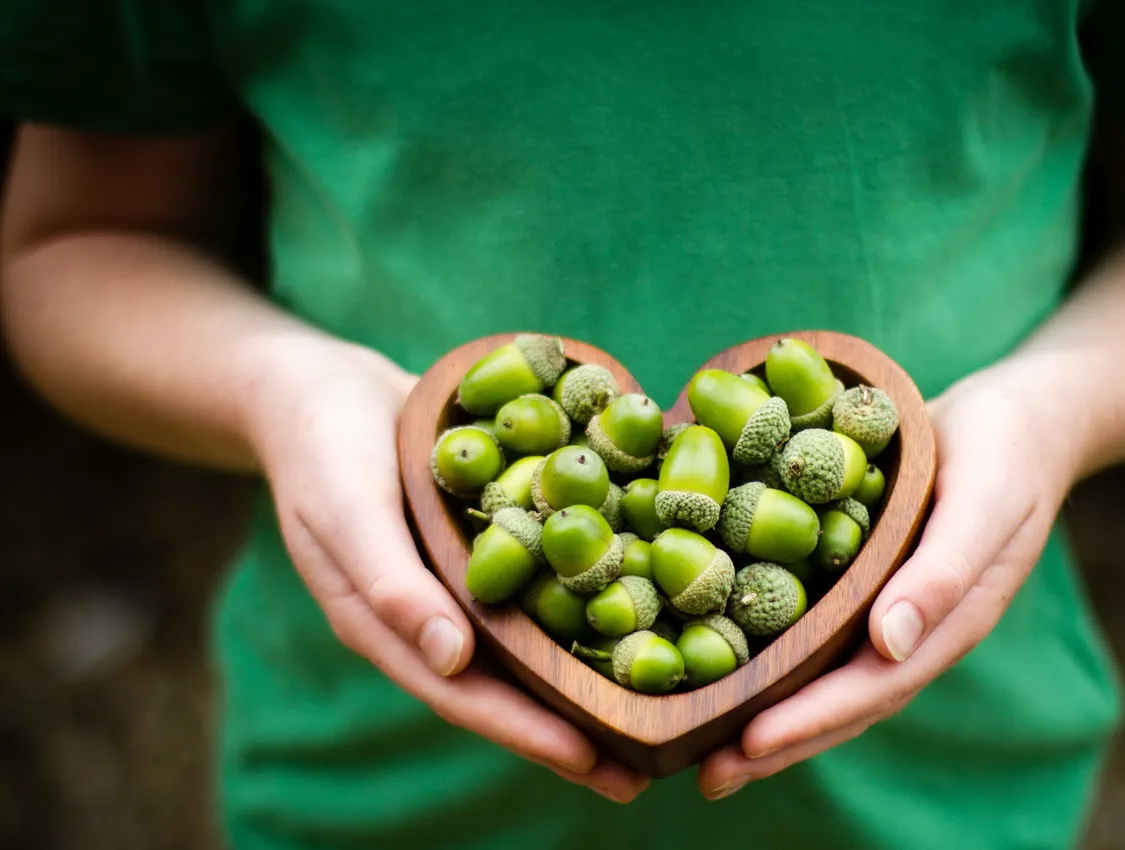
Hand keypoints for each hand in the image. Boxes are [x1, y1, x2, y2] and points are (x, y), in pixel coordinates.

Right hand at [246, 340, 650, 803]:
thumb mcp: (345, 509)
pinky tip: (640, 609)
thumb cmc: (323, 448)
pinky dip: (584, 603)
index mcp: (391, 628)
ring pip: (530, 644)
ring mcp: (462, 583)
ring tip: (655, 710)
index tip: (591, 760)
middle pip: (509, 686)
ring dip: (588, 676)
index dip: (527, 731)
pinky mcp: (488, 542)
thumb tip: (451, 663)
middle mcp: (434, 617)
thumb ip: (389, 585)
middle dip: (573, 728)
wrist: (324, 387)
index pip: (465, 696)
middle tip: (646, 767)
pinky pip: (540, 582)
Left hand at [697, 368, 1079, 799]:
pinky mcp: (862, 578)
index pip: (871, 689)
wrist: (1018, 418)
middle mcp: (910, 631)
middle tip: (706, 776)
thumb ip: (944, 573)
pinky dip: (776, 654)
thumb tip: (889, 646)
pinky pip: (817, 629)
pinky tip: (726, 663)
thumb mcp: (985, 501)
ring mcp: (886, 609)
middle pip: (839, 702)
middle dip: (776, 742)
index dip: (810, 720)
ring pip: (823, 675)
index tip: (750, 744)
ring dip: (769, 712)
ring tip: (705, 744)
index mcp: (945, 625)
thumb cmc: (1006, 453)